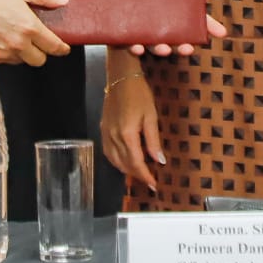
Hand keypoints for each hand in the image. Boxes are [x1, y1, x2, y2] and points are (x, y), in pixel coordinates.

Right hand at [0, 0, 70, 65]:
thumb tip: (63, 1)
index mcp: (30, 27)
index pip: (52, 46)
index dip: (61, 49)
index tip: (63, 48)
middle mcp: (18, 44)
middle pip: (39, 60)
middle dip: (42, 52)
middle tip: (39, 42)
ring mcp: (3, 53)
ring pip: (22, 61)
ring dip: (24, 54)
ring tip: (18, 39)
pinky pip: (5, 61)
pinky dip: (7, 55)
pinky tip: (4, 41)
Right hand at [102, 60, 162, 193]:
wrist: (121, 77)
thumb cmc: (140, 94)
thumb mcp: (151, 116)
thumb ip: (153, 140)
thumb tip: (159, 161)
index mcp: (127, 135)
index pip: (136, 163)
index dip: (145, 176)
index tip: (154, 185)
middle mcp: (113, 138)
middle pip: (124, 164)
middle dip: (137, 175)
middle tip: (149, 180)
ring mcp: (106, 134)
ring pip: (115, 161)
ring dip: (127, 170)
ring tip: (140, 173)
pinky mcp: (103, 129)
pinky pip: (108, 152)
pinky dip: (117, 161)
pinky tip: (125, 160)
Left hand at [127, 0, 226, 56]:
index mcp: (174, 7)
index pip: (196, 20)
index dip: (209, 26)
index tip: (222, 33)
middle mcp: (159, 19)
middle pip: (176, 38)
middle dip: (183, 45)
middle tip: (188, 48)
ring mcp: (140, 26)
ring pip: (152, 44)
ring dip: (159, 49)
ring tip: (163, 48)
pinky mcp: (120, 29)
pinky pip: (126, 43)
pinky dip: (133, 46)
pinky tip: (137, 46)